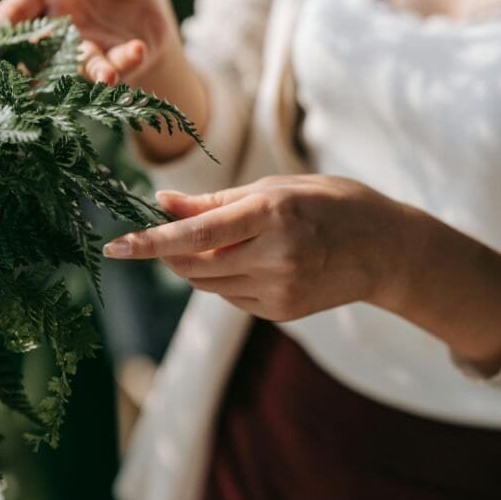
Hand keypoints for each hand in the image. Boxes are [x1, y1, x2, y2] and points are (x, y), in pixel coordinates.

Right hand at [0, 0, 180, 86]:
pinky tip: (137, 49)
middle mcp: (56, 22)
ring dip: (92, 71)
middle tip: (29, 82)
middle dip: (31, 66)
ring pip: (78, 65)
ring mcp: (81, 46)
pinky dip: (125, 63)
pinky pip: (115, 66)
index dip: (0, 27)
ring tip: (107, 76)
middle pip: (35, 48)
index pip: (16, 8)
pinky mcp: (110, 63)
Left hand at [103, 175, 405, 321]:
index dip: (149, 242)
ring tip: (234, 239)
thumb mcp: (275, 186)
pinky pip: (230, 297)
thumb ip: (214, 200)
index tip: (114, 247)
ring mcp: (279, 290)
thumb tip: (162, 202)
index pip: (195, 236)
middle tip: (173, 229)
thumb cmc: (328, 203)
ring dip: (199, 264)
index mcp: (272, 214)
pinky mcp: (280, 312)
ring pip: (206, 283)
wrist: (386, 249)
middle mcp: (274, 256)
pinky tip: (257, 260)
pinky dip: (226, 278)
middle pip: (192, 265)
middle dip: (170, 250)